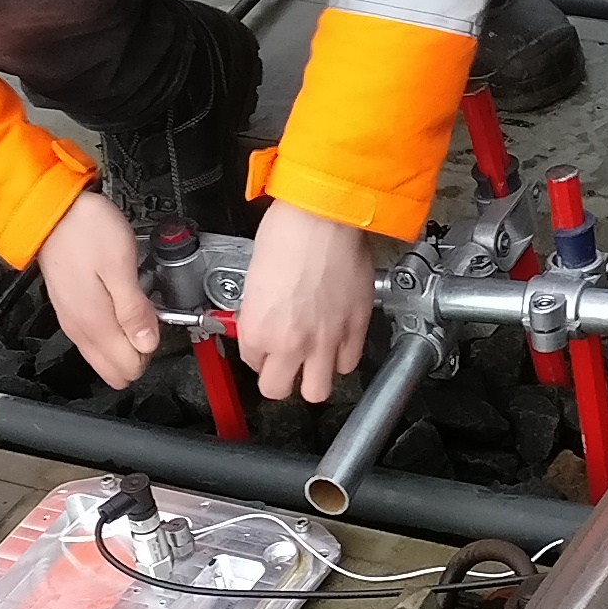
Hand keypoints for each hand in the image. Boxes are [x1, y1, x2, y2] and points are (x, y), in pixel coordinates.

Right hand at [38, 189, 160, 388]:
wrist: (54, 212)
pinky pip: (94, 338)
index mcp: (95, 323)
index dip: (150, 352)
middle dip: (139, 354)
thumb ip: (134, 310)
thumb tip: (148, 344)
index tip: (157, 325)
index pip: (126, 369)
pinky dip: (112, 331)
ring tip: (137, 307)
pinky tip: (121, 307)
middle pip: (113, 370)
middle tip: (149, 318)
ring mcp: (73, 320)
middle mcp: (80, 329)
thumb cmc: (87, 231)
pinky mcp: (70, 309)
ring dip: (126, 341)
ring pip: (102, 356)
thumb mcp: (121, 267)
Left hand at [235, 201, 379, 403]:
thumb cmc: (288, 233)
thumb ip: (260, 309)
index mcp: (258, 329)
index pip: (252, 363)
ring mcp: (327, 340)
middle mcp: (291, 342)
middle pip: (278, 391)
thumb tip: (265, 319)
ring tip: (313, 360)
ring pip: (318, 391)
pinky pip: (348, 363)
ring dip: (313, 377)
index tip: (264, 344)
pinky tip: (337, 343)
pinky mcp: (356, 328)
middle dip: (279, 379)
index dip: (258, 353)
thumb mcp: (255, 277)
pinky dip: (342, 358)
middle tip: (284, 362)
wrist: (325, 217)